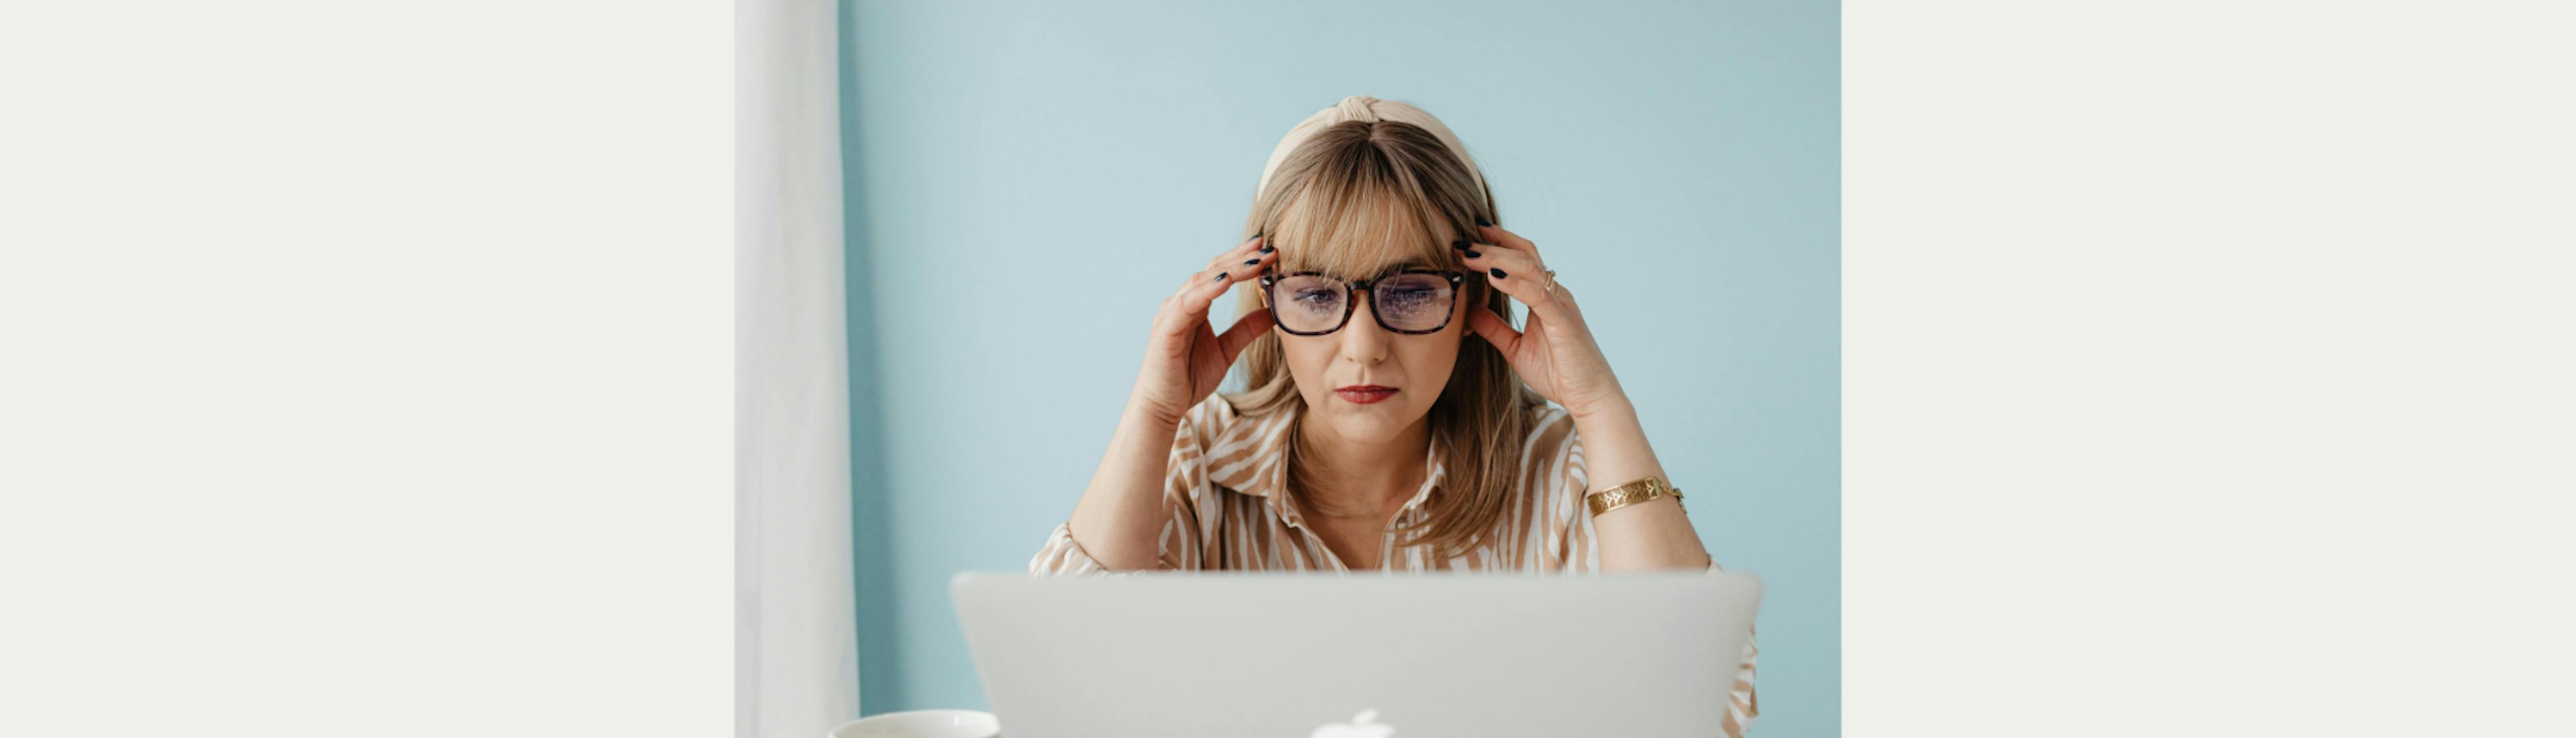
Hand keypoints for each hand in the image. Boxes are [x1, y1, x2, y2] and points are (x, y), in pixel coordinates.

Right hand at [1130, 234, 1276, 426]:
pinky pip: (1188, 302)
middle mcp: (1182, 303)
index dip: (1243, 259)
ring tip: (1256, 261)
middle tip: (1268, 247)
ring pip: (1202, 281)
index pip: (1221, 273)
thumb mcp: (1226, 350)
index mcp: (1196, 306)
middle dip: (1241, 258)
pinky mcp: (1166, 327)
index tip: (1268, 249)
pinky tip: (1226, 280)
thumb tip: (1273, 312)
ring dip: (1231, 269)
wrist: (1162, 406)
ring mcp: (1172, 312)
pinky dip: (1207, 289)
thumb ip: (1246, 330)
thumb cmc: (1188, 378)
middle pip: (1213, 270)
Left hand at [1460, 224, 1631, 420]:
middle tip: (1461, 241)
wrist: (1588, 397)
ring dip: (1497, 259)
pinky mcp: (1564, 321)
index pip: (1521, 258)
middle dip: (1490, 247)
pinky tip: (1494, 277)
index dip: (1497, 243)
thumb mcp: (1514, 347)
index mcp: (1543, 297)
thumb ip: (1494, 327)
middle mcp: (1554, 294)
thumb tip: (1470, 309)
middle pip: (1522, 256)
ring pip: (1528, 269)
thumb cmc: (1558, 373)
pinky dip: (1515, 284)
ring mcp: (1560, 305)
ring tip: (1470, 255)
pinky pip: (1538, 295)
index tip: (1469, 234)